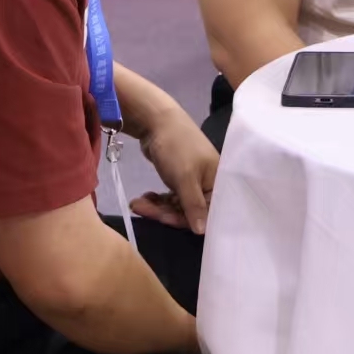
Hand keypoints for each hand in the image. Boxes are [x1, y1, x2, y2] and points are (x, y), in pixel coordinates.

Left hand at [134, 106, 219, 234]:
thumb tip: (203, 232)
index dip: (185, 220)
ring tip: (136, 203)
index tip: (164, 219)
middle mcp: (208, 183)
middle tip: (142, 208)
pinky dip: (157, 199)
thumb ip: (194, 206)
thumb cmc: (177, 148)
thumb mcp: (185, 178)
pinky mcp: (179, 178)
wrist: (156, 121)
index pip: (206, 213)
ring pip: (176, 205)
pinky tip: (143, 198)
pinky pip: (170, 197)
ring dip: (157, 207)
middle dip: (164, 212)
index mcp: (217, 182)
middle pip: (188, 211)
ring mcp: (193, 181)